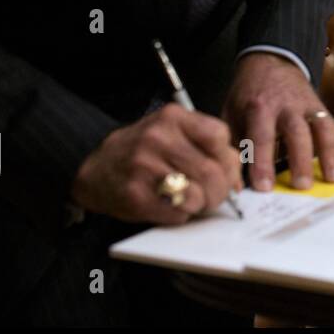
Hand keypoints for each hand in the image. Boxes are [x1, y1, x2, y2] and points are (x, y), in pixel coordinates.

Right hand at [70, 103, 241, 224]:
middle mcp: (157, 138)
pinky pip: (177, 213)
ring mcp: (143, 167)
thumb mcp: (172, 132)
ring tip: (193, 201)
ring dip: (202, 205)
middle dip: (221, 191)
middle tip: (216, 197)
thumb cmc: (144, 151)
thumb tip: (236, 177)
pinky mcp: (135, 195)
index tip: (227, 172)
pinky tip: (172, 206)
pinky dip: (182, 215)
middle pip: (212, 171)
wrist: (97, 168)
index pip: (219, 136)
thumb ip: (206, 145)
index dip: (229, 159)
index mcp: (172, 118)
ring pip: (197, 195)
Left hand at [223, 52, 333, 192]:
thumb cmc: (249, 95)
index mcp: (259, 107)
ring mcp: (309, 106)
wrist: (271, 62)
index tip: (265, 187)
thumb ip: (234, 146)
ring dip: (330, 154)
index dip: (263, 163)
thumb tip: (236, 184)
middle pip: (297, 133)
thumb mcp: (232, 114)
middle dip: (301, 160)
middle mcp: (287, 106)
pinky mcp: (323, 109)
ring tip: (333, 179)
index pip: (262, 136)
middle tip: (302, 186)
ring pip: (323, 128)